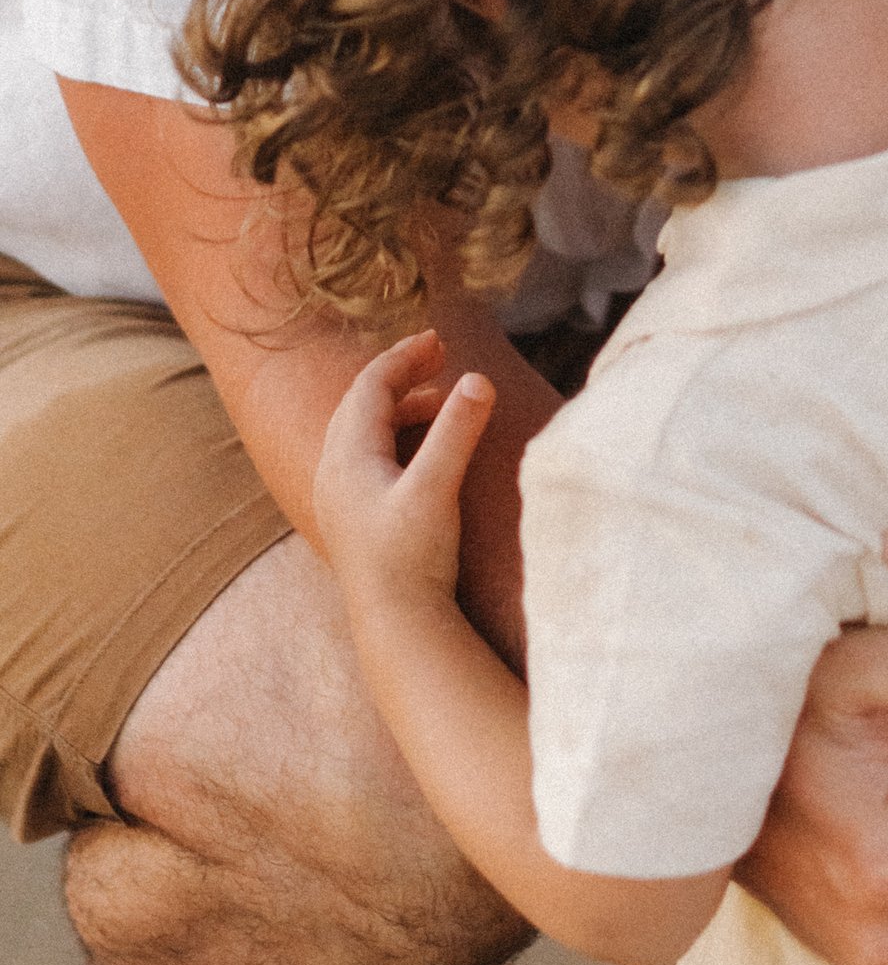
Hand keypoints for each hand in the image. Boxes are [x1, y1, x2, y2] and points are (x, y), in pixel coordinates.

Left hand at [312, 329, 497, 610]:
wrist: (394, 624)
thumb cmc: (413, 557)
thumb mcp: (437, 488)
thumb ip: (457, 431)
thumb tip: (477, 377)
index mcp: (347, 457)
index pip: (371, 386)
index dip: (405, 356)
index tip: (441, 340)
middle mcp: (332, 471)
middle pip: (360, 403)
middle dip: (400, 374)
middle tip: (439, 357)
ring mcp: (336, 496)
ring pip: (360, 430)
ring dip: (399, 406)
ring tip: (440, 401)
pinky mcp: (349, 517)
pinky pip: (364, 455)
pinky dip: (393, 434)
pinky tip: (421, 449)